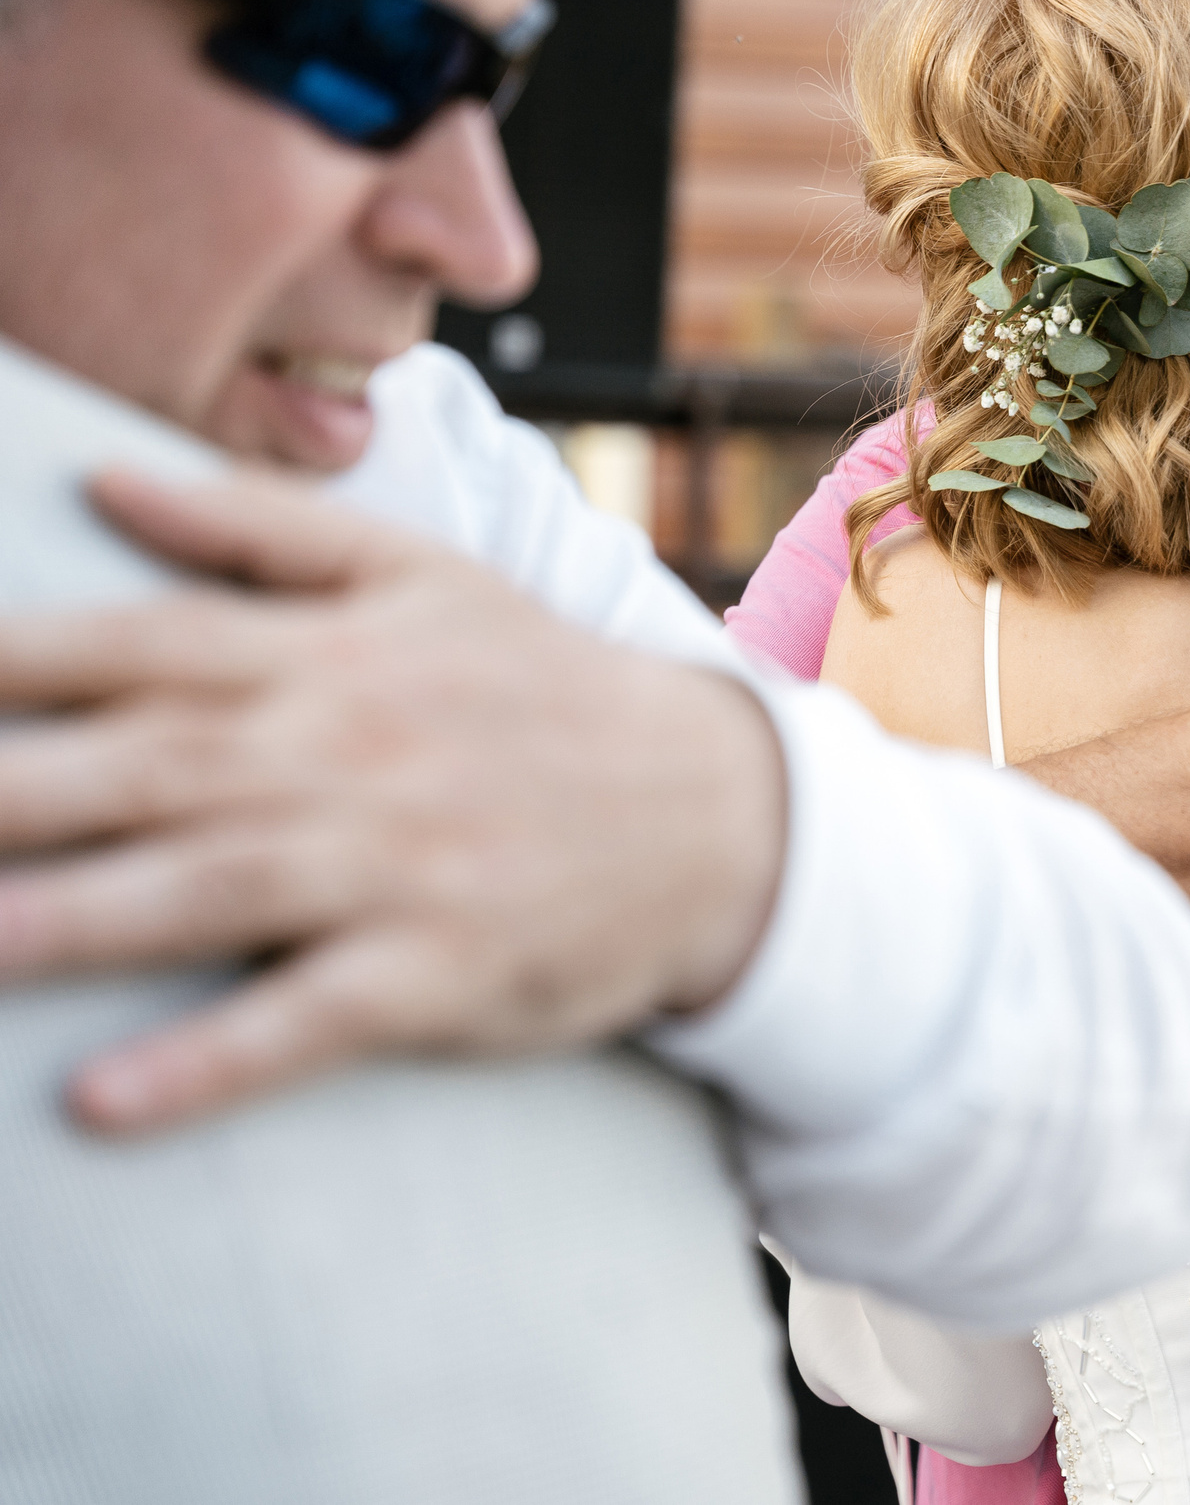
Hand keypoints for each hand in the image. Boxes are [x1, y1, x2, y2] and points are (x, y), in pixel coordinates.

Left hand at [0, 469, 786, 1134]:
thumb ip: (264, 527)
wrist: (725, 811)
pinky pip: (312, 1019)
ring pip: (214, 887)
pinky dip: (209, 1062)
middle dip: (8, 788)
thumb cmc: (550, 689)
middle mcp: (354, 749)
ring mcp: (400, 864)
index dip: (12, 654)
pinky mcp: (443, 971)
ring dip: (75, 920)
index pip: (143, 640)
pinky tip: (103, 1102)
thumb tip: (106, 480)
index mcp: (337, 650)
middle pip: (152, 764)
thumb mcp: (430, 578)